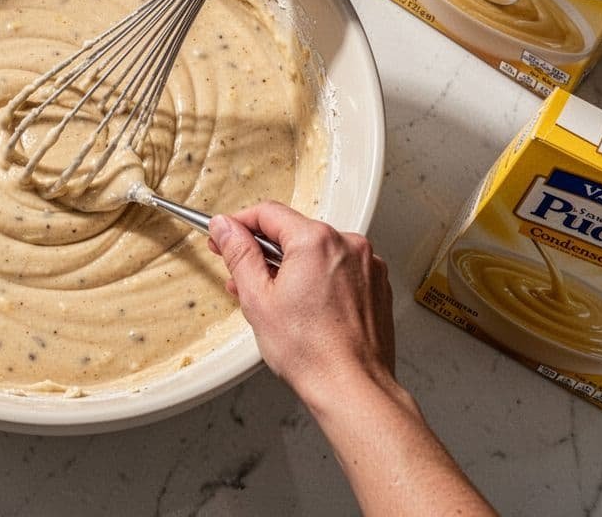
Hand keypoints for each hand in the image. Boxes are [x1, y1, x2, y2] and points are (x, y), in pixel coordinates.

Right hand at [207, 202, 394, 401]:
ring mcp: (367, 265)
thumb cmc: (311, 353)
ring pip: (317, 252)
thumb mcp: (258, 299)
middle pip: (294, 232)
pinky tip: (304, 307)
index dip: (239, 224)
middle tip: (242, 275)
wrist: (352, 388)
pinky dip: (318, 279)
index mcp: (316, 241)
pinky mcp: (377, 285)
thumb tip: (225, 227)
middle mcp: (348, 245)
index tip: (225, 236)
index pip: (268, 213)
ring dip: (291, 267)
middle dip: (265, 251)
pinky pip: (339, 269)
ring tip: (273, 300)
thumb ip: (239, 254)